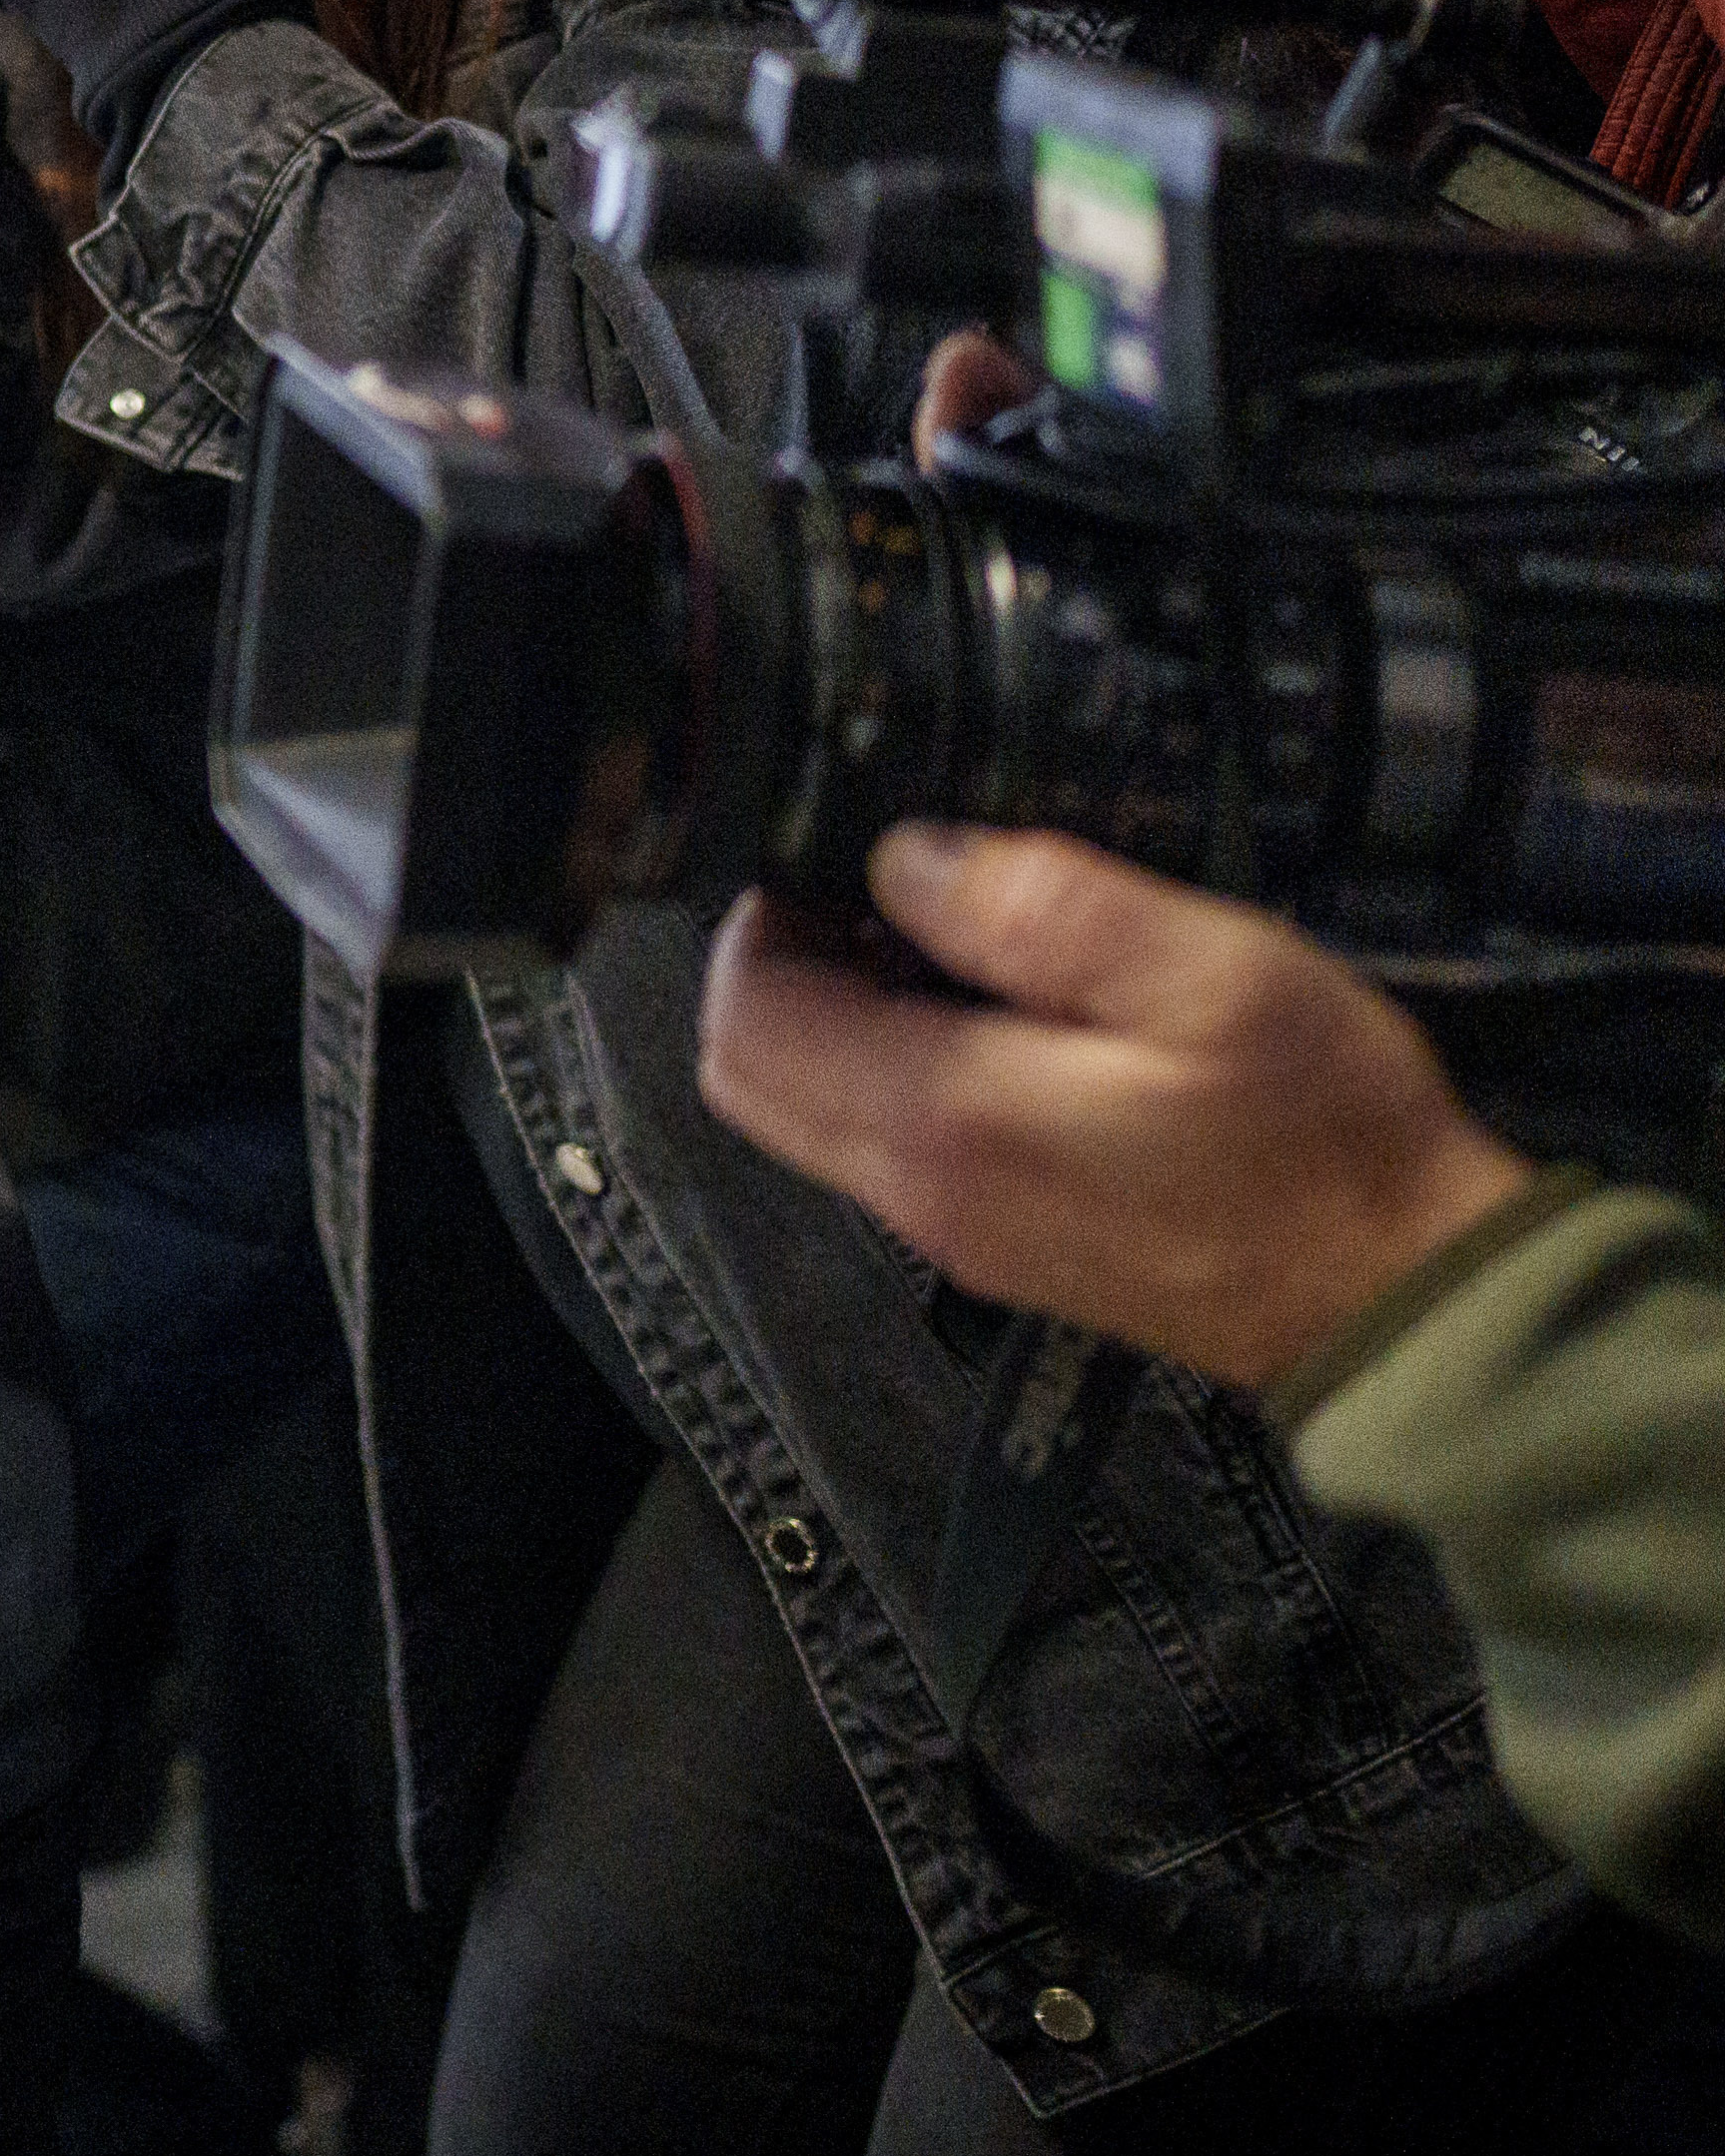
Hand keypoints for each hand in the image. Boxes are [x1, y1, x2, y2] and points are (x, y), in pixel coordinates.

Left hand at [698, 826, 1535, 1394]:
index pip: (747, 1011)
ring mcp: (958, 1233)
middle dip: (782, 967)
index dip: (765, 915)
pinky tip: (1006, 1023)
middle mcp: (920, 1192)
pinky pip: (888, 1149)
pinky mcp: (1004, 1248)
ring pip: (810, 1113)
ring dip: (840, 1021)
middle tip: (878, 895)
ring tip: (954, 947)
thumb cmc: (1327, 1136)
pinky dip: (898, 1075)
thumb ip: (1036, 905)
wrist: (1410, 1299)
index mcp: (946, 1118)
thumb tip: (901, 858)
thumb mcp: (1207, 972)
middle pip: (751, 1070)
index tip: (836, 856)